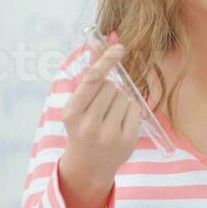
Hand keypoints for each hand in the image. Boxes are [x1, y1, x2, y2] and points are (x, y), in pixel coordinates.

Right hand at [60, 37, 141, 188]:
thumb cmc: (82, 127)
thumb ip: (89, 75)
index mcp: (72, 113)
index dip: (106, 60)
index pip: (93, 79)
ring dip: (120, 100)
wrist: (88, 165)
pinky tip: (120, 123)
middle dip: (109, 90)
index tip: (119, 47)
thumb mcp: (78, 105)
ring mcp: (109, 134)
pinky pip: (135, 108)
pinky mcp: (127, 140)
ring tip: (109, 116)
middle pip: (111, 86)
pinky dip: (130, 110)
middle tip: (101, 107)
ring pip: (124, 96)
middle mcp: (89, 124)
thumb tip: (100, 42)